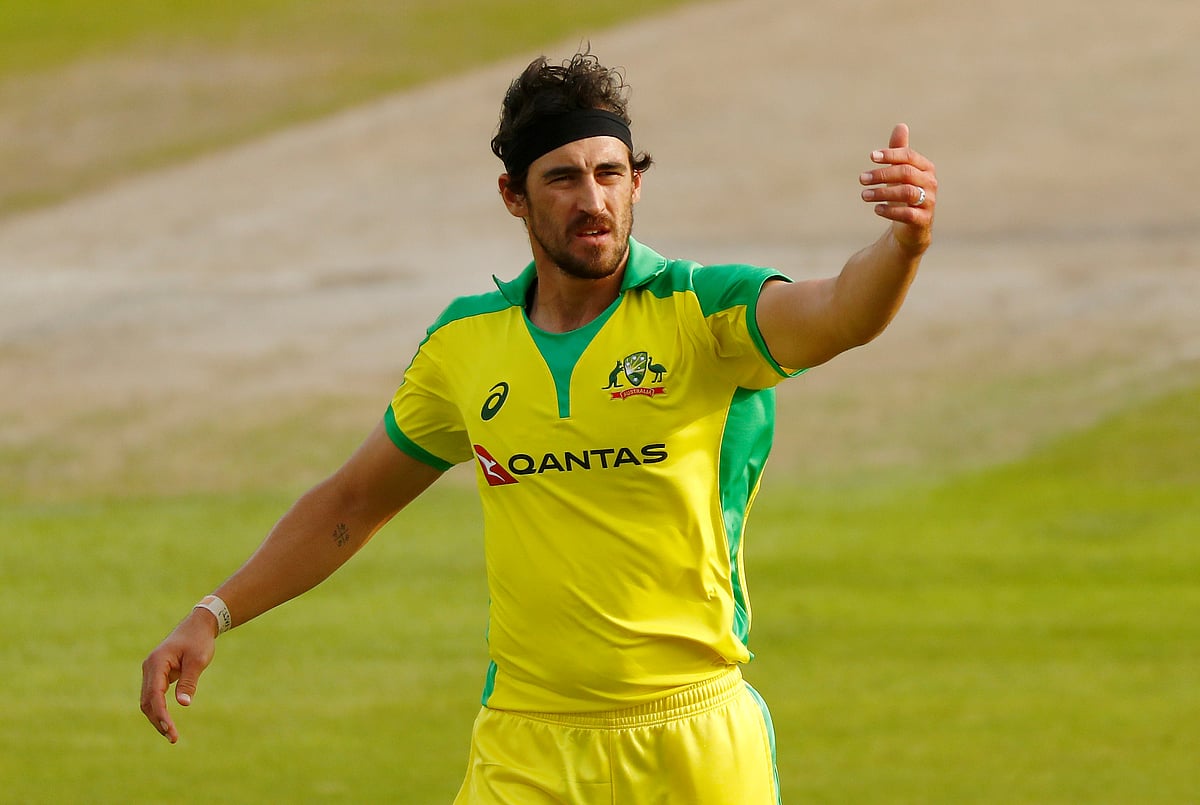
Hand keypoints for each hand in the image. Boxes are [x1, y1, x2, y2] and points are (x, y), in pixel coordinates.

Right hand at [140, 608, 217, 743]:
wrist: (198, 626)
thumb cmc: (199, 641)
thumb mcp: (198, 660)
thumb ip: (189, 682)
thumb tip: (183, 704)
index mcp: (157, 663)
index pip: (154, 695)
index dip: (161, 715)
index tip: (171, 730)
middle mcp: (149, 668)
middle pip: (147, 701)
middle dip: (158, 721)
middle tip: (173, 738)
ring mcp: (151, 672)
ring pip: (148, 701)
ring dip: (157, 718)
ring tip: (171, 735)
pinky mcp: (157, 675)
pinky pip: (154, 696)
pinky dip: (159, 710)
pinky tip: (167, 722)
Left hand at [859, 123, 936, 254]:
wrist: (911, 228)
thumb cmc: (903, 195)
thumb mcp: (899, 173)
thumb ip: (898, 152)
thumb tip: (901, 125)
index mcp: (925, 168)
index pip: (909, 156)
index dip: (891, 154)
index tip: (871, 157)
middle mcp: (930, 183)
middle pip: (906, 173)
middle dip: (882, 174)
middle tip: (861, 179)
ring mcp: (929, 202)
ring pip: (906, 192)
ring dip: (882, 192)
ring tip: (864, 195)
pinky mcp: (923, 220)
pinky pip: (908, 213)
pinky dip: (890, 210)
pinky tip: (876, 209)